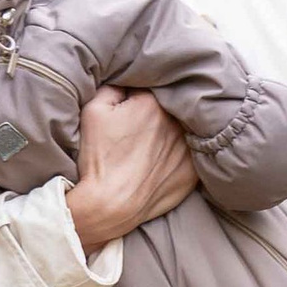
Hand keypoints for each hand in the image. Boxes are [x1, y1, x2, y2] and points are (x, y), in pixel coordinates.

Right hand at [66, 86, 196, 251]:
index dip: (135, 96)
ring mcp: (188, 148)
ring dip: (169, 133)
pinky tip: (161, 163)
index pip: (149, 87)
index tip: (127, 108)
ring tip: (148, 147)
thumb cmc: (99, 157)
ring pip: (180, 132)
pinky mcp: (193, 173)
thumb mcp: (94, 111)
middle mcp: (177, 122)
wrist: (110, 204)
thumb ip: (112, 86)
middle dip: (155, 113)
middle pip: (168, 109)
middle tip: (137, 129)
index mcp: (154, 102)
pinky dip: (177, 156)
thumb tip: (125, 81)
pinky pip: (189, 156)